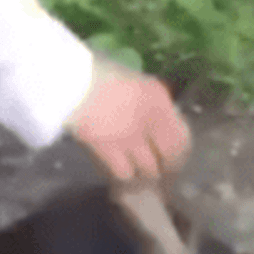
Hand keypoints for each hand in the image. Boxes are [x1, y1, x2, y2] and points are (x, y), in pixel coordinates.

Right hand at [65, 54, 191, 181]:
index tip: (176, 160)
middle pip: (169, 158)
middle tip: (160, 175)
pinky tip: (119, 176)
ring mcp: (130, 138)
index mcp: (159, 100)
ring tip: (140, 178)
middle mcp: (151, 121)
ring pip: (148, 170)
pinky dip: (124, 177)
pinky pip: (124, 173)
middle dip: (166, 170)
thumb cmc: (99, 75)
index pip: (182, 138)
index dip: (181, 154)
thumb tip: (163, 123)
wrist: (71, 81)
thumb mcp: (135, 83)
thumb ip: (151, 102)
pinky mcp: (108, 152)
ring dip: (145, 176)